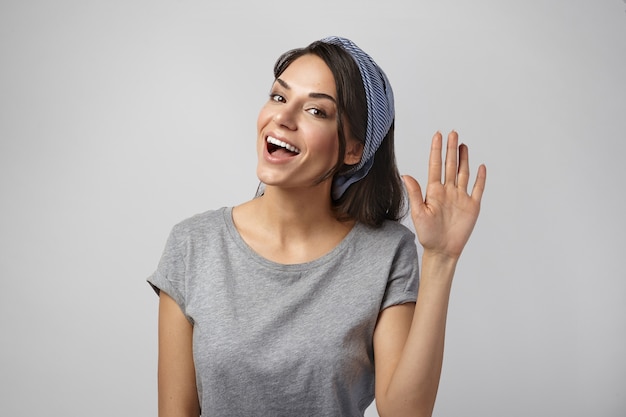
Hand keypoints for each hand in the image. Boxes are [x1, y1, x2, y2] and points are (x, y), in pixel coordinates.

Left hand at [403, 131, 485, 259]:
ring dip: (463, 159)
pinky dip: (480, 178)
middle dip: (451, 149)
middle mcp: (448, 191)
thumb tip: (405, 175)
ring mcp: (461, 197)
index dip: (437, 150)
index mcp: (434, 191)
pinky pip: (477, 189)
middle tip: (453, 133)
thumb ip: (415, 193)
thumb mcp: (419, 213)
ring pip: (463, 173)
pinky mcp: (472, 206)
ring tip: (463, 144)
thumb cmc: (427, 234)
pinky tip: (480, 166)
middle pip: (450, 165)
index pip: (436, 165)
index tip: (438, 135)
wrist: (442, 250)